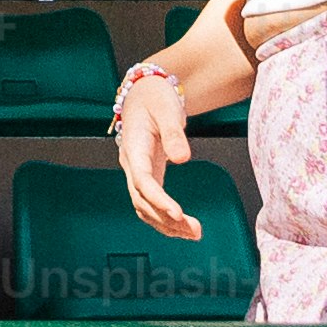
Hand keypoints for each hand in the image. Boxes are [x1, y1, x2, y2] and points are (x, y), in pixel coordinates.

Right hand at [112, 75, 201, 238]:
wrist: (145, 92)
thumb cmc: (155, 97)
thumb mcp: (167, 109)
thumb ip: (174, 133)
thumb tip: (183, 158)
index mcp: (134, 147)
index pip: (143, 181)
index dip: (158, 200)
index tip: (177, 213)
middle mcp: (131, 164)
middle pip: (143, 200)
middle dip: (166, 219)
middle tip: (195, 230)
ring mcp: (137, 172)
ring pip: (145, 207)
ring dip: (166, 224)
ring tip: (194, 233)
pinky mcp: (147, 175)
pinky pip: (151, 203)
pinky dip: (165, 218)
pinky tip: (183, 226)